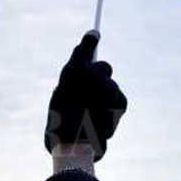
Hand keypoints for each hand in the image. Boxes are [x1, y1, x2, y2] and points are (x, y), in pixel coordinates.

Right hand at [44, 31, 126, 161]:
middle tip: (93, 89)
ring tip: (92, 115)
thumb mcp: (59, 98)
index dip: (89, 41)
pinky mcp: (121, 100)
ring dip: (105, 97)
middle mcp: (92, 74)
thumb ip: (73, 82)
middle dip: (100, 76)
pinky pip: (118, 99)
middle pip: (104, 67)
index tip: (94, 34)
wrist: (75, 145)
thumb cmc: (60, 125)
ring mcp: (108, 87)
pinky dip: (113, 108)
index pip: (84, 48)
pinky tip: (101, 119)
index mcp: (72, 71)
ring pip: (111, 87)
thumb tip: (89, 73)